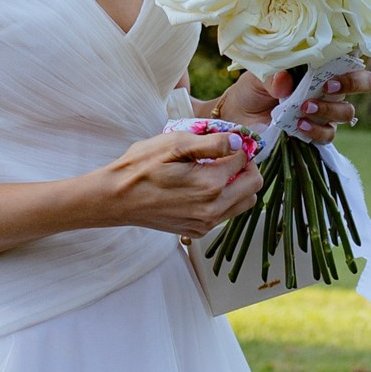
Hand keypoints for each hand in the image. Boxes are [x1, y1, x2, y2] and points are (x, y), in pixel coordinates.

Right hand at [93, 123, 259, 238]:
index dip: (240, 146)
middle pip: (254, 186)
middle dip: (246, 167)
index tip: (229, 140)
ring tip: (215, 171)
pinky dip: (223, 199)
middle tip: (227, 155)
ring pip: (243, 203)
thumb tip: (238, 142)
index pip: (245, 161)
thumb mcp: (174, 144)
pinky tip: (202, 187)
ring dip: (238, 185)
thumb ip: (212, 143)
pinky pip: (224, 215)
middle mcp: (213, 208)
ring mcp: (205, 223)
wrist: (116, 198)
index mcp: (210, 184)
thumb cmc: (141, 167)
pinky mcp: (196, 231)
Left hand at [219, 60, 370, 144]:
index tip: (336, 62)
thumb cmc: (251, 88)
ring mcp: (325, 111)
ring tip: (304, 108)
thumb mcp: (257, 76)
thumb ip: (272, 76)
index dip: (353, 58)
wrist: (238, 117)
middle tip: (327, 87)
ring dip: (328, 109)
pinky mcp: (316, 133)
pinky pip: (328, 134)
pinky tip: (299, 125)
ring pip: (346, 112)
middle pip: (362, 83)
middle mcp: (328, 87)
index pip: (349, 58)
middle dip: (352, 83)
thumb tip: (286, 81)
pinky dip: (316, 130)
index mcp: (319, 66)